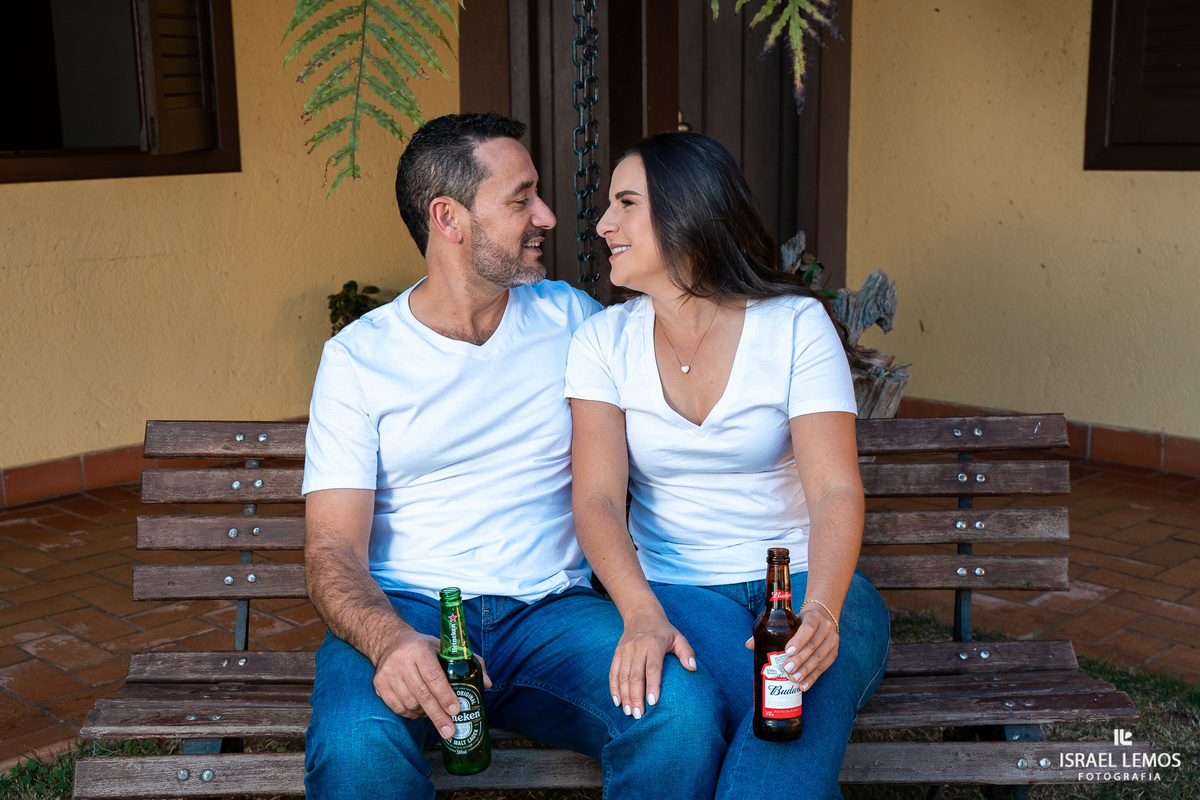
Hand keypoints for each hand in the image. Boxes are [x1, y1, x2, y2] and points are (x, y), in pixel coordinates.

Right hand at [372, 631, 492, 738]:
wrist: (389, 642)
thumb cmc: (423, 647)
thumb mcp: (444, 647)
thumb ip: (469, 662)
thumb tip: (487, 683)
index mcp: (420, 650)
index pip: (434, 676)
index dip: (445, 695)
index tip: (456, 710)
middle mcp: (401, 661)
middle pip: (422, 694)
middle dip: (438, 715)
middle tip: (450, 731)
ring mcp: (388, 674)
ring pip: (410, 703)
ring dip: (425, 714)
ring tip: (437, 716)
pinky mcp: (379, 685)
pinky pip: (398, 708)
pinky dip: (412, 714)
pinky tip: (421, 711)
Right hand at [611, 613, 696, 719]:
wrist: (641, 614)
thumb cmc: (664, 631)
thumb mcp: (678, 637)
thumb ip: (687, 652)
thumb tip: (693, 668)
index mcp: (654, 644)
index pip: (652, 668)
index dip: (652, 685)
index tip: (653, 702)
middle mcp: (637, 647)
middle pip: (635, 675)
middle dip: (636, 696)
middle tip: (639, 715)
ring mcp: (625, 650)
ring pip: (622, 676)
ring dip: (624, 695)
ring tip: (629, 712)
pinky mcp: (617, 653)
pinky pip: (613, 672)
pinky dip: (613, 688)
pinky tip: (617, 702)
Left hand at [743, 607, 838, 690]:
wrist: (822, 618)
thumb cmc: (799, 621)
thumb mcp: (788, 620)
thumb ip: (769, 630)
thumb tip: (749, 645)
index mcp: (813, 616)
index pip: (808, 627)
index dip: (799, 640)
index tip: (787, 651)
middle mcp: (826, 627)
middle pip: (813, 645)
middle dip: (800, 659)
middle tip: (787, 670)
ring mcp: (832, 640)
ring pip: (820, 657)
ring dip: (806, 671)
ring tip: (794, 679)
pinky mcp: (834, 653)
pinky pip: (824, 667)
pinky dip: (813, 677)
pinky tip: (804, 686)